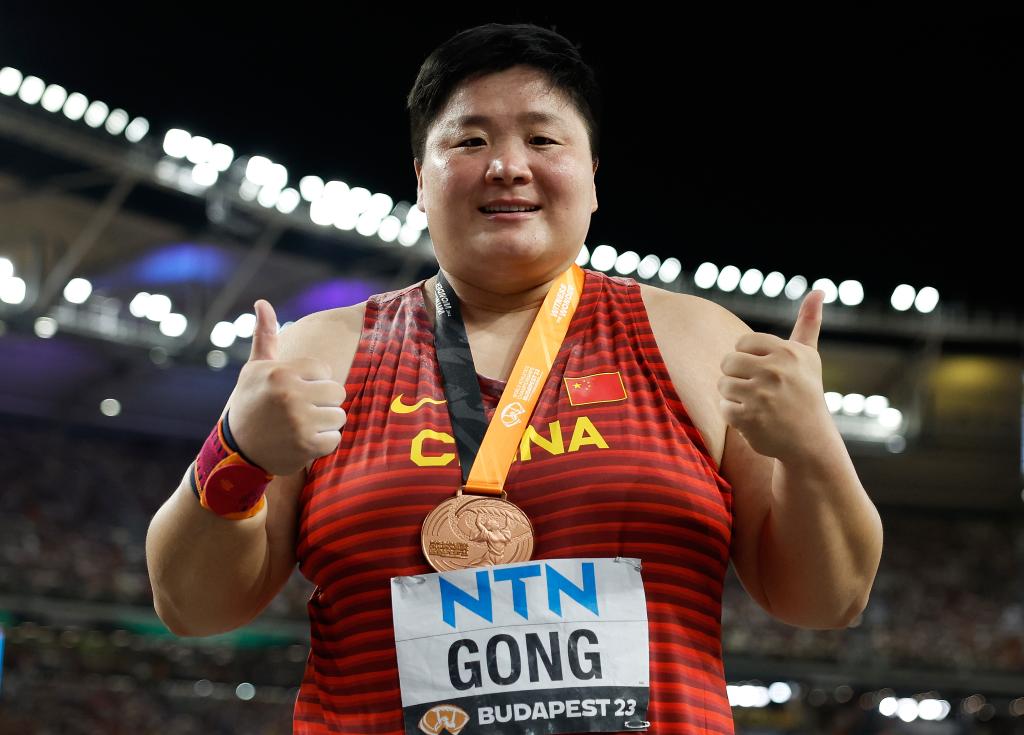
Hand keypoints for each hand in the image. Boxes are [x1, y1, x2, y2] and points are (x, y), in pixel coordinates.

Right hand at [226, 300, 345, 475]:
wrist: (236, 450)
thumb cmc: (249, 403)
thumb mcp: (254, 369)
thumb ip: (265, 335)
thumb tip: (262, 301)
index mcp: (281, 373)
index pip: (323, 371)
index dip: (312, 382)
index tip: (293, 392)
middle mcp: (291, 395)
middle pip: (337, 393)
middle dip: (324, 402)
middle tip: (301, 410)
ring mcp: (300, 422)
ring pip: (339, 416)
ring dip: (325, 423)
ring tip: (302, 425)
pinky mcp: (307, 446)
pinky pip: (334, 439)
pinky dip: (322, 443)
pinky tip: (302, 441)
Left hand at [717, 290, 833, 461]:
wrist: (810, 442)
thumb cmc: (805, 394)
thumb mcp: (809, 357)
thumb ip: (808, 323)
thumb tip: (819, 291)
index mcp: (787, 352)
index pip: (742, 344)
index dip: (748, 359)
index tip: (766, 373)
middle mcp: (776, 371)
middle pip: (728, 362)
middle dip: (737, 377)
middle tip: (758, 391)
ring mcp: (762, 395)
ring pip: (723, 385)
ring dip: (734, 397)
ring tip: (757, 405)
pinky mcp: (750, 418)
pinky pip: (723, 408)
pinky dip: (733, 416)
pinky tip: (753, 420)